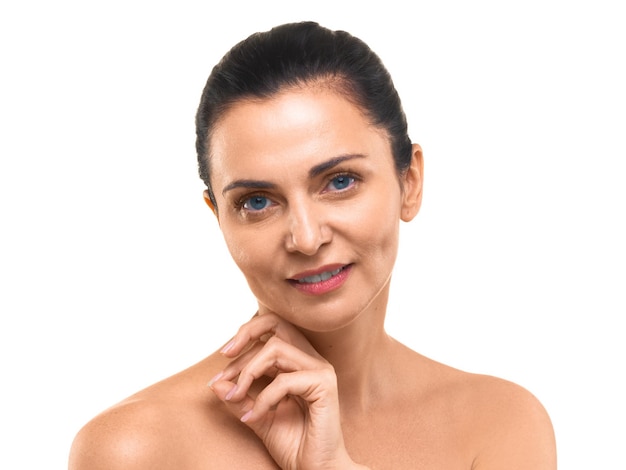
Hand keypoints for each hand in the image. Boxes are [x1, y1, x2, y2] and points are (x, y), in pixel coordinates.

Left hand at [208, 312, 365, 469]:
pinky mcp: (324, 385)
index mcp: (299, 361)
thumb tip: (215, 381)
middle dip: (244, 336)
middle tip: (223, 369)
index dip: (242, 343)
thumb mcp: (257, 416)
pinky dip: (263, 399)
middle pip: (277, 324)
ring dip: (248, 372)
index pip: (270, 332)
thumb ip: (240, 397)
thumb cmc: (294, 444)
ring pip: (276, 349)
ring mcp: (320, 370)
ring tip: (236, 398)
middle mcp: (311, 359)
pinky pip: (284, 380)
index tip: (220, 374)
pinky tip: (254, 418)